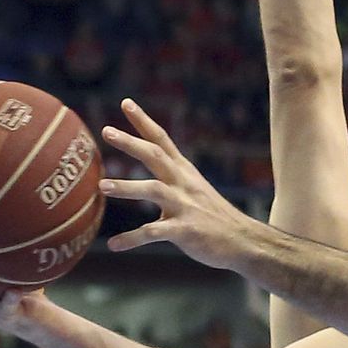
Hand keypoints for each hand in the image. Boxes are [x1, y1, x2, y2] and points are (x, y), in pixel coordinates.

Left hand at [101, 100, 257, 273]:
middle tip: (107, 131)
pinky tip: (114, 245)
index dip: (144, 121)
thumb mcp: (197, 191)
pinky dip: (132, 238)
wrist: (245, 241)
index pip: (162, 140)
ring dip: (127, 187)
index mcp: (185, 173)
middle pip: (155, 156)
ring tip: (103, 186)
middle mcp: (184, 184)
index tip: (126, 102)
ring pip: (153, 190)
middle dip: (131, 143)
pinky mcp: (186, 231)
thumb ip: (174, 181)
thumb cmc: (216, 218)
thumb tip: (153, 176)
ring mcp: (185, 207)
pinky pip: (154, 233)